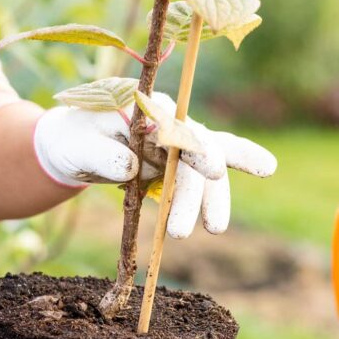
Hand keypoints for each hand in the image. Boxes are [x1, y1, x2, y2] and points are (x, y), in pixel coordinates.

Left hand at [33, 94, 276, 238]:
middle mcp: (170, 123)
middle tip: (205, 226)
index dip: (198, 149)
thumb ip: (104, 154)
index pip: (178, 129)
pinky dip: (224, 181)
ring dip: (213, 198)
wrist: (73, 148)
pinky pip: (204, 175)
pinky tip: (264, 169)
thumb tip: (131, 167)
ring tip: (215, 229)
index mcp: (148, 109)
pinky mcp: (176, 167)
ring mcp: (177, 146)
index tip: (211, 171)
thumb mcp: (80, 146)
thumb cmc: (75, 140)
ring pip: (205, 168)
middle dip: (201, 189)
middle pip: (199, 151)